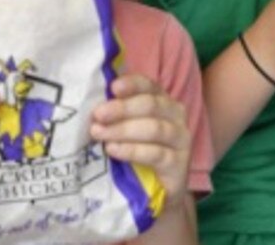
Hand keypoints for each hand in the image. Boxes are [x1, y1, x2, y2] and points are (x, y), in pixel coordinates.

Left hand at [90, 74, 190, 212]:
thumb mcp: (128, 128)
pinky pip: (156, 153)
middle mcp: (176, 115)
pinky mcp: (179, 164)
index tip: (113, 87)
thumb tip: (94, 100)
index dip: (131, 84)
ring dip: (123, 130)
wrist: (158, 190)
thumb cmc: (138, 151)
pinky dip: (132, 150)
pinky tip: (113, 150)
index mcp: (162, 100)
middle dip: (121, 108)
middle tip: (98, 115)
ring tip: (100, 134)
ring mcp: (181, 139)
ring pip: (154, 128)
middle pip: (150, 105)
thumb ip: (117, 113)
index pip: (148, 85)